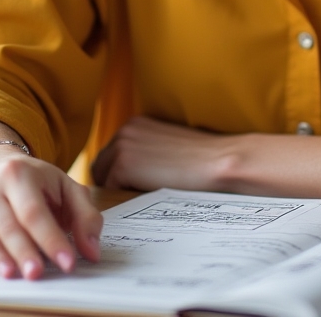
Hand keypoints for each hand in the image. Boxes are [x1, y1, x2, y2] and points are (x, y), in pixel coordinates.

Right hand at [0, 146, 102, 279]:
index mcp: (19, 171)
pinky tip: (1, 268)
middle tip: (38, 273)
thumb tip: (92, 251)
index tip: (67, 262)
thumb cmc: (37, 183)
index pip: (35, 211)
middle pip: (9, 224)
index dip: (51, 239)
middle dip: (25, 252)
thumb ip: (86, 217)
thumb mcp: (67, 189)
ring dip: (1, 259)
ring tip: (16, 276)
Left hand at [90, 115, 320, 200]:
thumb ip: (145, 153)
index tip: (140, 186)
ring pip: (103, 179)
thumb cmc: (200, 161)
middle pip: (100, 168)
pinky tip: (150, 194)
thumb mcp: (167, 148)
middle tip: (140, 194)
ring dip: (119, 190)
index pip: (110, 156)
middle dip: (114, 183)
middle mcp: (125, 129)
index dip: (120, 176)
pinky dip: (125, 197)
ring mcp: (122, 144)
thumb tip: (126, 175)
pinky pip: (111, 190)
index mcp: (135, 123)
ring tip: (148, 193)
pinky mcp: (124, 163)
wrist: (220, 162)